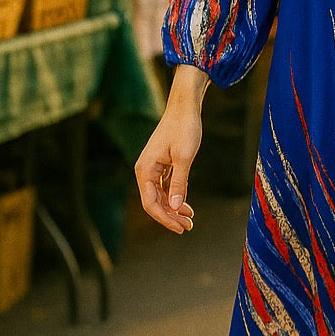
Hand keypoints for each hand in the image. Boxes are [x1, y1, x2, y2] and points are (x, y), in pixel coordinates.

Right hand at [135, 105, 200, 233]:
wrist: (185, 107)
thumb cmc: (184, 129)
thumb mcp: (184, 158)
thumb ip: (179, 183)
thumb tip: (174, 206)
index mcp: (145, 170)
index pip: (151, 203)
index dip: (165, 218)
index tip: (181, 228)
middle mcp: (145, 170)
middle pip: (154, 202)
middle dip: (171, 216)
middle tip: (189, 226)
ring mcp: (152, 167)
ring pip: (160, 195)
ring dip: (173, 208)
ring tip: (190, 219)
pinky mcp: (161, 164)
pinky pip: (165, 186)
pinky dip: (175, 196)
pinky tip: (185, 204)